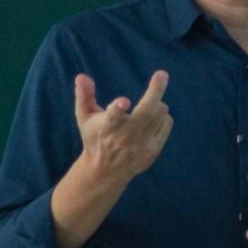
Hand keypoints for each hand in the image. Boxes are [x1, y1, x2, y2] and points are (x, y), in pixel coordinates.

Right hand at [74, 70, 172, 186]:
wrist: (105, 172)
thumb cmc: (94, 137)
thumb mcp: (84, 117)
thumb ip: (84, 95)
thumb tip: (81, 76)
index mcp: (107, 127)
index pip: (112, 117)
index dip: (117, 109)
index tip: (124, 101)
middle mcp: (125, 137)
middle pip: (145, 113)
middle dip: (155, 91)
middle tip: (162, 74)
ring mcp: (141, 145)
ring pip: (159, 114)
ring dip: (157, 103)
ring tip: (150, 104)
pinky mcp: (153, 150)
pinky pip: (166, 124)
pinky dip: (163, 116)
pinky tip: (153, 119)